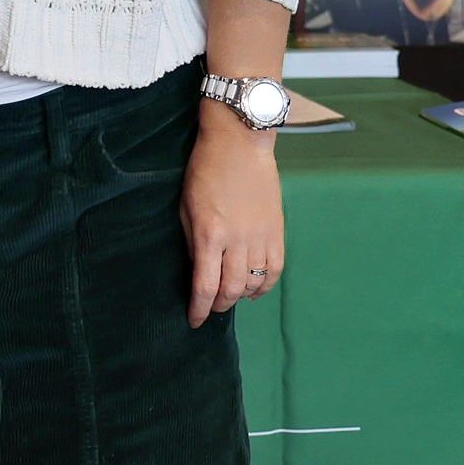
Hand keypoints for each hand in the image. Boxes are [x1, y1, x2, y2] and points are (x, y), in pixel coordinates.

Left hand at [181, 106, 282, 326]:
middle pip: (231, 290)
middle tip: (210, 306)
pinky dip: (264, 286)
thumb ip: (193, 243)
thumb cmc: (204, 171)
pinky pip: (275, 271)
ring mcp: (261, 237)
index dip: (199, 309)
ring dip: (240, 297)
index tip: (193, 320)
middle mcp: (237, 241)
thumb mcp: (186, 207)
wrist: (240, 144)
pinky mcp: (277, 232)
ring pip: (254, 284)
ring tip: (230, 296)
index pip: (205, 286)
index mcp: (210, 234)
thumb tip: (199, 271)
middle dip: (218, 305)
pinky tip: (254, 288)